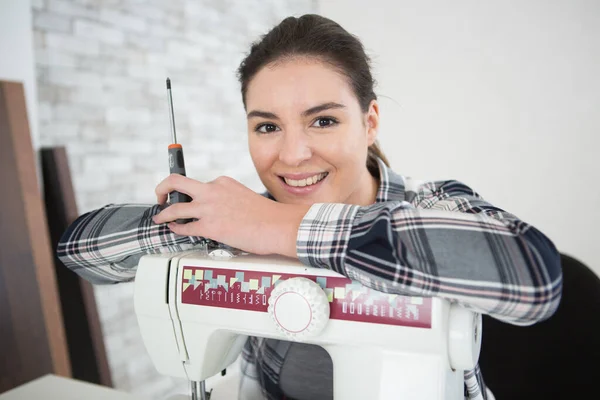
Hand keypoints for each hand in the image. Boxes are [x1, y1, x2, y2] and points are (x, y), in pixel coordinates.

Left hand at [152, 174, 309, 256]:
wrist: (278, 226)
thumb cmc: (267, 216)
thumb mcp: (244, 197)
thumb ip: (228, 200)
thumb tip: (220, 212)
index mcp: (223, 182)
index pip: (199, 184)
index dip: (190, 193)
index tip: (186, 197)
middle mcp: (212, 191)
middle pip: (175, 182)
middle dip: (162, 188)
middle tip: (159, 196)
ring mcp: (209, 208)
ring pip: (174, 207)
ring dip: (163, 214)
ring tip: (159, 218)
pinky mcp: (209, 226)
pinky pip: (183, 227)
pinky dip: (175, 229)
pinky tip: (174, 230)